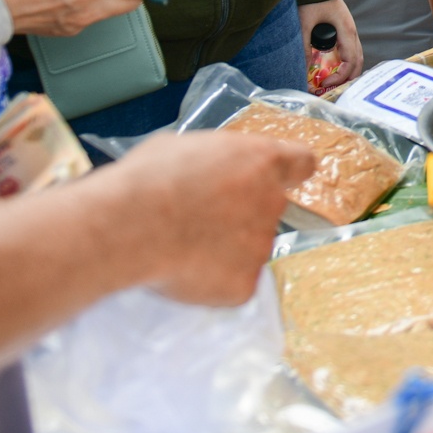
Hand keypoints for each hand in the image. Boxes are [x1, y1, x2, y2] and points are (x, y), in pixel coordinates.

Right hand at [108, 131, 316, 304]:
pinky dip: (211, 280)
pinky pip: (231, 282)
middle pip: (266, 210)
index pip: (301, 163)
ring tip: (181, 244)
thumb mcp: (184, 147)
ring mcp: (260, 247)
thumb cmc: (150, 178)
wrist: (131, 226)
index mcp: (263, 161)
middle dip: (240, 214)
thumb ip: (212, 161)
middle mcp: (272, 203)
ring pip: (247, 249)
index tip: (278, 178)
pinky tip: (182, 269)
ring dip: (223, 249)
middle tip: (200, 218)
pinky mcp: (244, 285)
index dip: (288, 172)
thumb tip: (205, 171)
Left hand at [298, 0, 363, 87]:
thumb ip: (304, 46)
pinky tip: (334, 68)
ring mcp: (350, 30)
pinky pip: (350, 50)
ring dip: (348, 71)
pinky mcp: (344, 29)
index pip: (351, 62)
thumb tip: (303, 69)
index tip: (325, 84)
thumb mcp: (304, 23)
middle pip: (358, 62)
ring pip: (356, 56)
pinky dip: (345, 63)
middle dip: (347, 79)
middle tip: (330, 89)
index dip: (341, 77)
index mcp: (346, 31)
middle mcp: (352, 32)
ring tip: (333, 82)